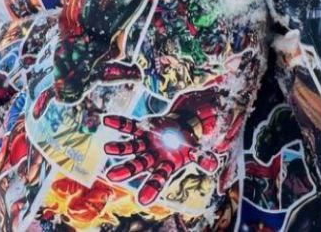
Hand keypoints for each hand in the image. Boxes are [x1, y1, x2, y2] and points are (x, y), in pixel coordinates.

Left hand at [102, 86, 225, 205]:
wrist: (185, 125)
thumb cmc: (191, 143)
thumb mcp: (198, 151)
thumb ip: (204, 158)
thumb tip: (213, 166)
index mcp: (167, 165)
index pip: (159, 179)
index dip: (152, 189)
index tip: (142, 201)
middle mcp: (153, 156)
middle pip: (139, 165)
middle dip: (126, 170)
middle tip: (111, 175)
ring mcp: (146, 143)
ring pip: (131, 147)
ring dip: (120, 148)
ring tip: (107, 148)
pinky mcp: (143, 129)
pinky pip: (130, 126)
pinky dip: (120, 122)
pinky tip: (107, 120)